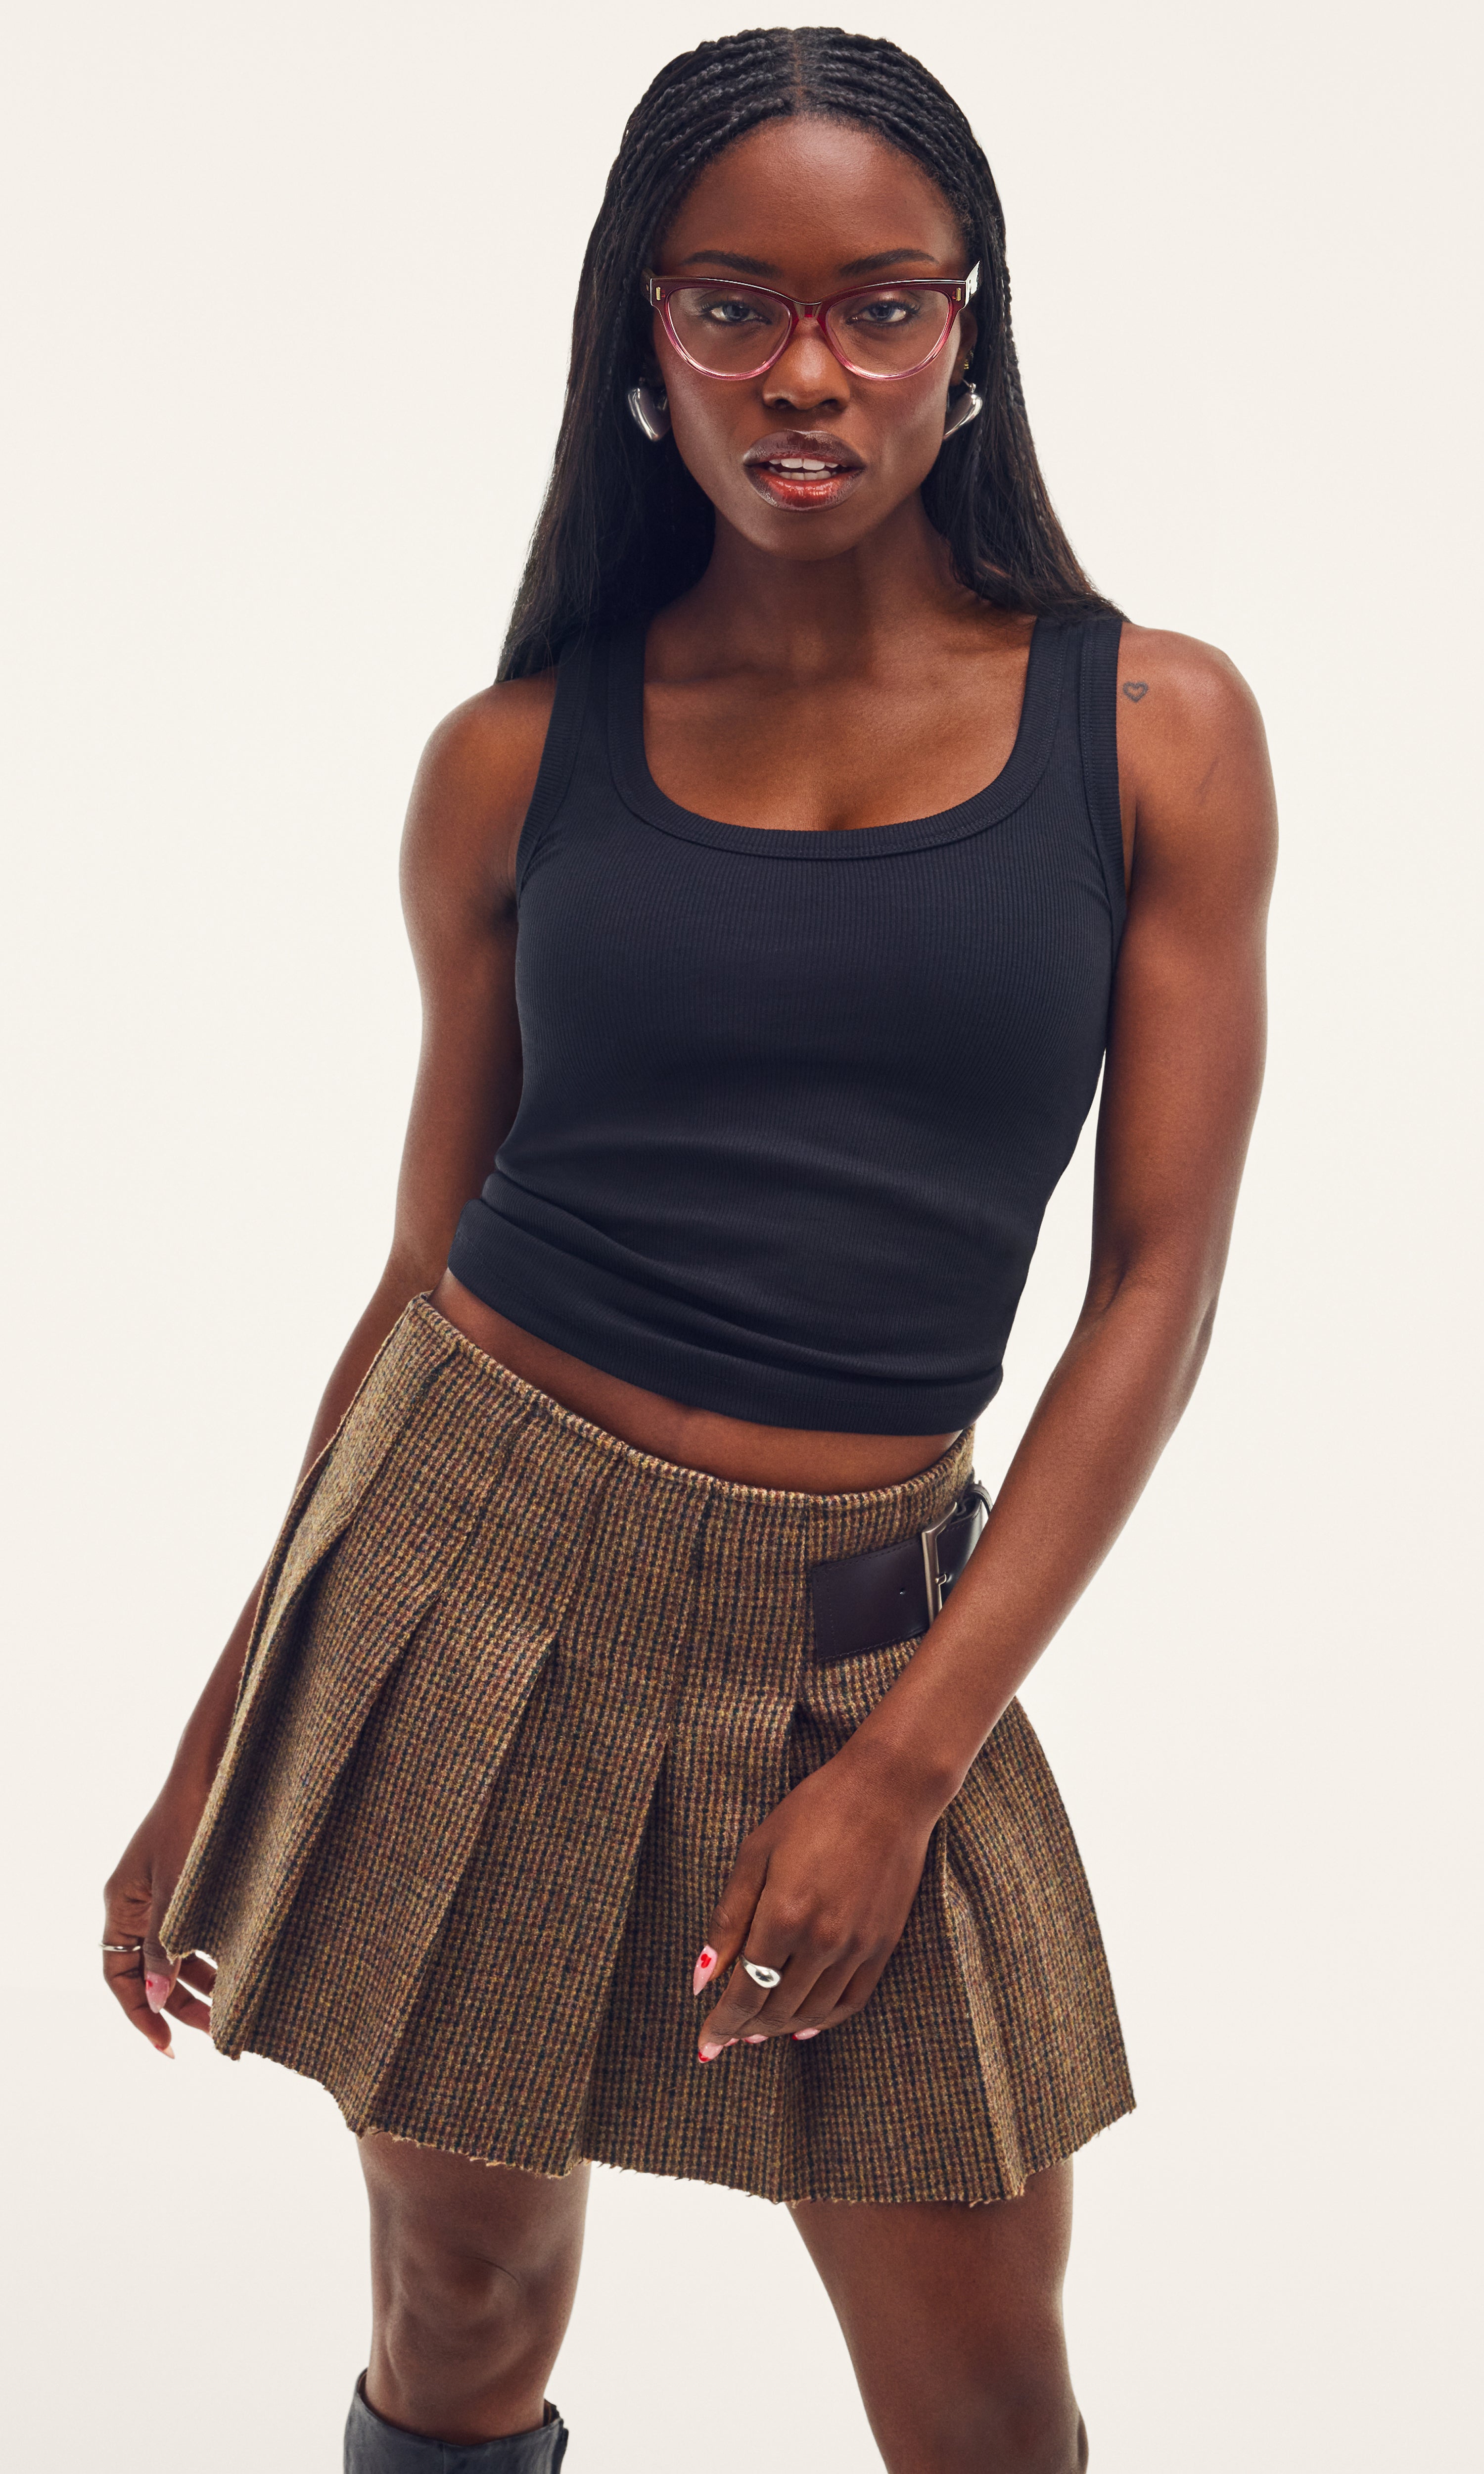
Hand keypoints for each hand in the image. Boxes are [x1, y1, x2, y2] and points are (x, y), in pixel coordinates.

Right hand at [102, 1779, 216, 2057]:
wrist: (214, 1774)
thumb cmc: (191, 1824)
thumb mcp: (177, 1889)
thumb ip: (167, 1945)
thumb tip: (157, 2000)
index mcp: (122, 1907)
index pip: (120, 1978)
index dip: (140, 2014)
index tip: (166, 2047)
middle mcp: (137, 1907)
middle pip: (150, 1973)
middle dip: (178, 2006)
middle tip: (216, 2035)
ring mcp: (161, 1897)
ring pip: (175, 1957)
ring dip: (200, 1985)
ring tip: (234, 2011)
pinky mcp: (188, 1889)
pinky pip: (192, 1934)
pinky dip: (212, 1956)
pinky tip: (238, 1973)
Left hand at [691, 1739, 938, 2060]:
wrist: (888, 1790)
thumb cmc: (813, 1811)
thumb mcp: (756, 1854)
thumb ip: (728, 1920)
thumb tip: (701, 1978)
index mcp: (782, 1915)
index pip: (744, 1992)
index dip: (722, 2023)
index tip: (705, 2045)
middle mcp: (821, 1941)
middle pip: (775, 2007)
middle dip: (746, 2029)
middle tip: (727, 2038)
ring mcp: (857, 1946)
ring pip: (812, 2011)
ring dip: (780, 2028)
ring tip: (757, 2034)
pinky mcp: (883, 1944)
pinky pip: (851, 2000)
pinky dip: (824, 2020)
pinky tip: (804, 2025)